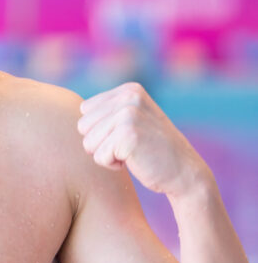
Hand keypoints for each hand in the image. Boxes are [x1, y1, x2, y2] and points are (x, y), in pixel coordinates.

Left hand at [77, 81, 206, 197]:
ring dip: (106, 155)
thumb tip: (78, 106)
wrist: (185, 173)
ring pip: (88, 143)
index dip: (101, 130)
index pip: (85, 110)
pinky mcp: (128, 135)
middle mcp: (129, 97)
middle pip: (83, 126)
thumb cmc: (153, 150)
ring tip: (131, 153)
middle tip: (128, 146)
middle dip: (101, 143)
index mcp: (129, 90)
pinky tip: (134, 161)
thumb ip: (110, 110)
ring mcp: (129, 114)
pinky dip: (113, 165)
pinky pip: (99, 157)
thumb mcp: (133, 120)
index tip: (126, 135)